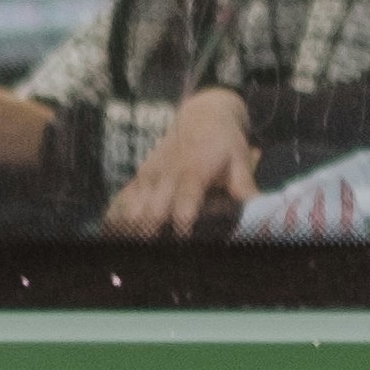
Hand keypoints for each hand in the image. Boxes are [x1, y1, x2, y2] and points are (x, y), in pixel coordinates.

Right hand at [102, 89, 259, 236]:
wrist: (201, 114)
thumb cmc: (225, 142)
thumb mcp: (240, 161)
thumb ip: (244, 187)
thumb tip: (259, 209)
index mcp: (194, 171)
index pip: (185, 199)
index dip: (182, 220)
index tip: (182, 239)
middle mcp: (166, 174)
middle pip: (152, 209)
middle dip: (151, 233)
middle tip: (153, 256)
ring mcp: (149, 176)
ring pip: (132, 207)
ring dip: (130, 230)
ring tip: (130, 251)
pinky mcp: (139, 177)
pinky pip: (121, 200)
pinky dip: (115, 218)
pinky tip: (110, 236)